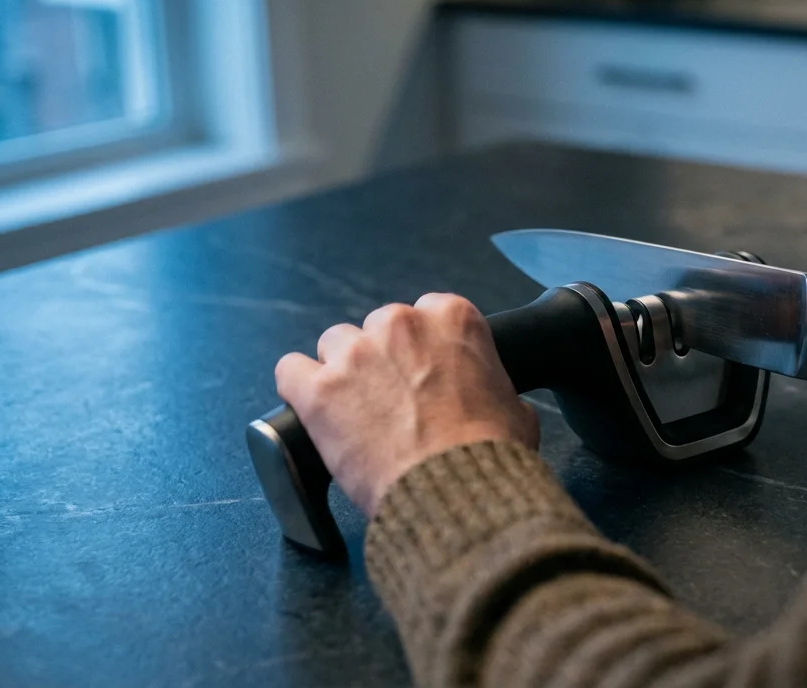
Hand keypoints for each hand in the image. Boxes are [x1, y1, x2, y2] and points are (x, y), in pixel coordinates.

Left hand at [275, 294, 538, 515]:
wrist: (457, 494)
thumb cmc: (490, 456)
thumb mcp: (516, 410)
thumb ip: (495, 388)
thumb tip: (495, 402)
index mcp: (453, 319)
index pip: (428, 313)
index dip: (425, 349)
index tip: (425, 375)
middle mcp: (401, 324)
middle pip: (378, 327)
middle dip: (383, 359)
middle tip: (393, 402)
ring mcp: (355, 354)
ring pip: (335, 345)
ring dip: (343, 372)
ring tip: (355, 414)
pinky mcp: (318, 389)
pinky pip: (290, 371)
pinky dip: (299, 391)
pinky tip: (313, 413)